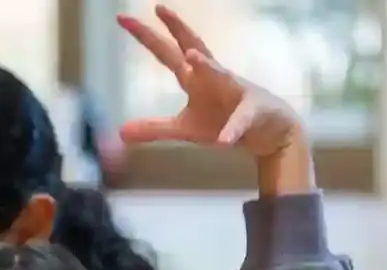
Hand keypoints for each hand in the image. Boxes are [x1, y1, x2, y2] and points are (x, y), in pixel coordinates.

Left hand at [117, 8, 305, 174]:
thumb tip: (120, 132)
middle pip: (192, 47)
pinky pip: (239, 122)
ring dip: (205, 65)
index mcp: (193, 79)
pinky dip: (232, 130)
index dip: (146, 37)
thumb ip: (154, 128)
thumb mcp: (184, 128)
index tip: (123, 19)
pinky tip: (223, 140)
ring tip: (190, 56)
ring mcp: (233, 90)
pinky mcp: (250, 113)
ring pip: (219, 74)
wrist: (265, 130)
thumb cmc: (222, 121)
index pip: (166, 52)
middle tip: (160, 8)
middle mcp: (212, 76)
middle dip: (177, 28)